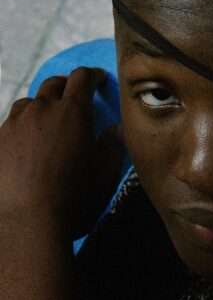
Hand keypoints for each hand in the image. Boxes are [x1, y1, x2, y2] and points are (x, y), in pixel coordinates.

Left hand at [0, 67, 124, 238]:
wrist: (27, 224)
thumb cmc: (73, 200)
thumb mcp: (104, 176)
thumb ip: (112, 147)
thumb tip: (114, 130)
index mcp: (73, 113)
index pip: (82, 78)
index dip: (92, 75)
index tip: (99, 80)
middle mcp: (40, 110)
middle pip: (53, 84)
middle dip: (67, 87)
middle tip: (76, 98)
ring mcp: (13, 125)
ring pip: (28, 103)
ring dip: (41, 107)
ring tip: (48, 124)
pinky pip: (10, 126)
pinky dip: (23, 129)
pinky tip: (27, 148)